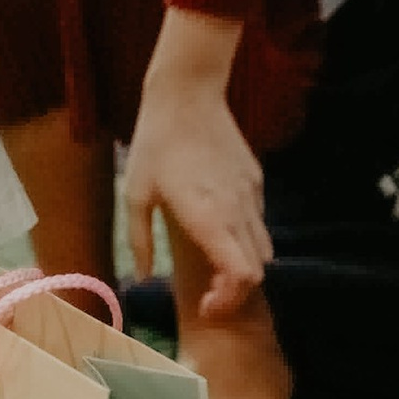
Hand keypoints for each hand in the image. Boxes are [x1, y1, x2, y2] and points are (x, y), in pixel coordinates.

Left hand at [123, 43, 268, 314]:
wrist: (187, 93)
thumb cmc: (155, 144)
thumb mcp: (135, 194)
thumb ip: (140, 241)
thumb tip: (141, 280)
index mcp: (209, 218)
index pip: (242, 276)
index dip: (229, 300)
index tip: (206, 305)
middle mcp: (237, 211)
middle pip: (257, 270)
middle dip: (235, 291)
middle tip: (208, 294)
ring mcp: (251, 194)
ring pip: (263, 248)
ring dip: (243, 265)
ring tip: (214, 264)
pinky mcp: (255, 179)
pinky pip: (258, 221)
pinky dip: (245, 238)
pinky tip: (219, 226)